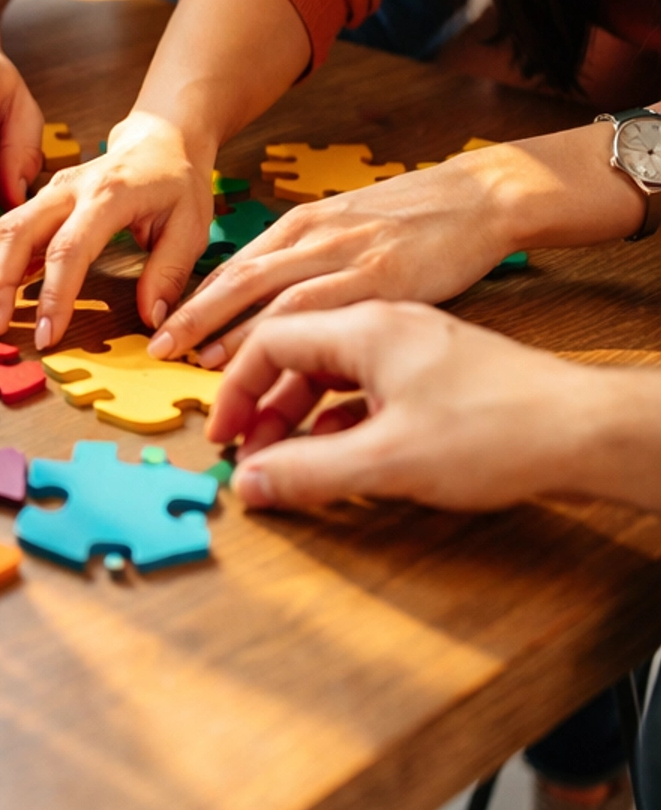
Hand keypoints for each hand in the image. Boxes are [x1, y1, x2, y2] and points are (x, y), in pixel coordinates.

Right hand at [0, 109, 211, 348]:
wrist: (159, 141)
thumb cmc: (176, 184)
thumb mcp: (191, 226)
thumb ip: (169, 272)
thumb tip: (152, 319)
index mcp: (109, 195)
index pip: (70, 248)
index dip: (54, 295)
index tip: (46, 335)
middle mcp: (70, 189)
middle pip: (18, 233)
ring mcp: (50, 192)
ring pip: (2, 228)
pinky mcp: (40, 200)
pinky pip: (6, 229)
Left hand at [150, 152, 519, 368]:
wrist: (478, 196)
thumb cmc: (416, 220)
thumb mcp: (348, 230)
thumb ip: (310, 262)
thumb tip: (269, 308)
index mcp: (303, 225)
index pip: (235, 265)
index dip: (195, 300)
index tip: (162, 331)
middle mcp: (315, 236)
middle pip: (239, 278)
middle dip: (194, 316)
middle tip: (157, 350)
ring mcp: (347, 255)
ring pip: (272, 294)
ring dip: (231, 330)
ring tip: (196, 363)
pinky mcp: (383, 276)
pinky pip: (324, 308)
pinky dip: (290, 334)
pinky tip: (270, 358)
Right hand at [210, 301, 620, 514]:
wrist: (584, 429)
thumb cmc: (495, 431)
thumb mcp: (387, 461)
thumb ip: (308, 472)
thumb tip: (250, 485)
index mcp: (366, 327)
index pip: (271, 341)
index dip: (237, 392)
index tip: (226, 436)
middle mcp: (387, 324)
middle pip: (300, 355)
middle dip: (267, 407)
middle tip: (250, 454)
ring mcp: (417, 347)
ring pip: (336, 372)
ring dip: (303, 415)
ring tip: (289, 459)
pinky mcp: (441, 373)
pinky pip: (370, 386)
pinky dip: (343, 418)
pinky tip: (342, 452)